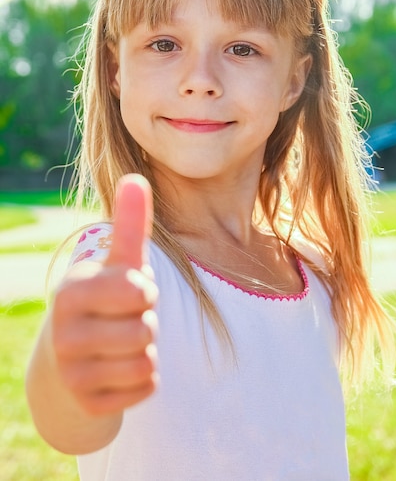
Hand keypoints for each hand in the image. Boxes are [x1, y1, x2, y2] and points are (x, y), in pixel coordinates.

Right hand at [52, 174, 157, 415]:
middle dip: (146, 323)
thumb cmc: (104, 299)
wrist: (71, 356)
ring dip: (146, 351)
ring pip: (146, 362)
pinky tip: (119, 369)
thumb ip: (129, 223)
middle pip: (146, 330)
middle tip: (123, 320)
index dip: (145, 291)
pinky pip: (145, 389)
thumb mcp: (116, 262)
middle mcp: (63, 333)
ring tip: (121, 342)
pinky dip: (143, 379)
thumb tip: (136, 178)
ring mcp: (72, 372)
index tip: (128, 291)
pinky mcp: (88, 403)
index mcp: (71, 290)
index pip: (138, 292)